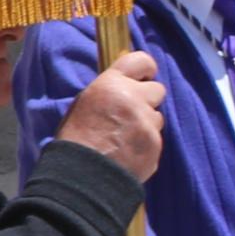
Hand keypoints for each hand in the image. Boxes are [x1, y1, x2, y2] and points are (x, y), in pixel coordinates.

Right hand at [56, 47, 166, 179]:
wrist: (81, 174)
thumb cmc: (76, 137)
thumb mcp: (86, 102)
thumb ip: (110, 91)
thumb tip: (125, 88)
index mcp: (111, 84)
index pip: (142, 60)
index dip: (145, 69)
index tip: (143, 77)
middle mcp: (134, 99)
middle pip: (158, 90)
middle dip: (147, 100)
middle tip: (132, 112)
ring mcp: (148, 124)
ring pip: (157, 117)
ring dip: (146, 124)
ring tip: (126, 138)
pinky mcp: (156, 146)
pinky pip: (156, 139)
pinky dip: (146, 145)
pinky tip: (128, 152)